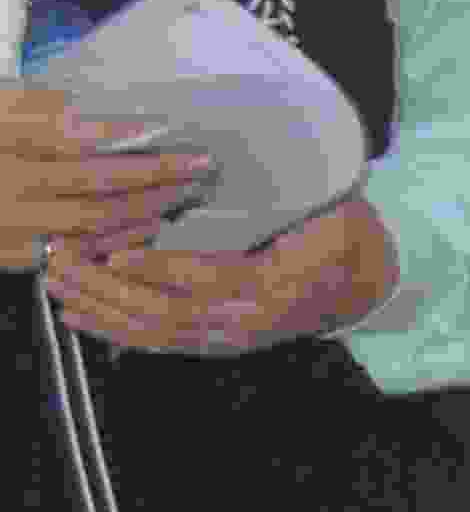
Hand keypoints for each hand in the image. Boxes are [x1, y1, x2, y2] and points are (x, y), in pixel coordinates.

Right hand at [0, 79, 214, 280]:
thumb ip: (35, 108)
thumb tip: (87, 110)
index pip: (66, 135)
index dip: (119, 133)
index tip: (164, 126)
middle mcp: (7, 186)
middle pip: (92, 181)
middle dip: (153, 174)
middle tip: (198, 164)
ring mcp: (9, 226)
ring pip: (91, 221)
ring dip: (145, 208)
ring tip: (182, 192)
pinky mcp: (11, 254)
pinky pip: (76, 250)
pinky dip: (116, 238)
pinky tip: (146, 225)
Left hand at [42, 197, 397, 362]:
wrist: (367, 283)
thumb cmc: (343, 237)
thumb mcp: (328, 212)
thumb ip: (282, 200)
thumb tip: (230, 167)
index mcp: (275, 286)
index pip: (209, 280)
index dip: (160, 268)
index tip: (118, 253)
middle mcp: (247, 322)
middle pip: (167, 314)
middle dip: (109, 291)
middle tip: (66, 265)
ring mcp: (231, 339)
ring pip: (156, 333)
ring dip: (102, 312)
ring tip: (60, 288)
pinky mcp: (218, 344)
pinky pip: (160, 344)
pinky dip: (116, 331)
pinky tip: (83, 317)